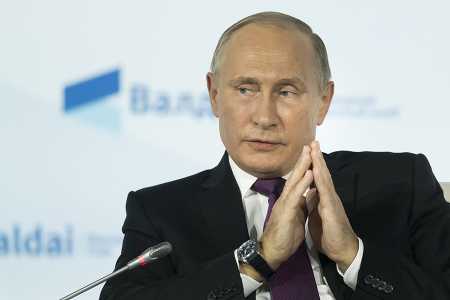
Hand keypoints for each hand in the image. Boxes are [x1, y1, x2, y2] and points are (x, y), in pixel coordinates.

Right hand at [259, 145, 312, 269]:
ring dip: (302, 166)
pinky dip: (303, 184)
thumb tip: (311, 194)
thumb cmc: (285, 235)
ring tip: (309, 153)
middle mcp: (286, 198)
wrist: (273, 252)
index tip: (312, 153)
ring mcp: (285, 204)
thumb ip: (303, 204)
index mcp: (290, 200)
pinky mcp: (286, 212)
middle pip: (295, 176)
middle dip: (303, 160)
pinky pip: (296, 196)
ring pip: (294, 182)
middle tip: (309, 144)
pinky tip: (309, 174)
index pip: (298, 180)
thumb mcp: (297, 216)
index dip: (305, 166)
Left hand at [307, 141, 358, 271]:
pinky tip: (317, 170)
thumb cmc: (330, 234)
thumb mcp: (318, 216)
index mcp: (324, 198)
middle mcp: (329, 197)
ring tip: (315, 149)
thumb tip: (311, 194)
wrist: (342, 250)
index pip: (318, 178)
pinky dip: (320, 180)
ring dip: (319, 163)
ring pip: (324, 179)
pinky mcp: (332, 210)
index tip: (308, 150)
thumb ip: (315, 203)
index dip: (313, 164)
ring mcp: (331, 202)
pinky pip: (325, 192)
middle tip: (312, 141)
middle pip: (322, 174)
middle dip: (317, 157)